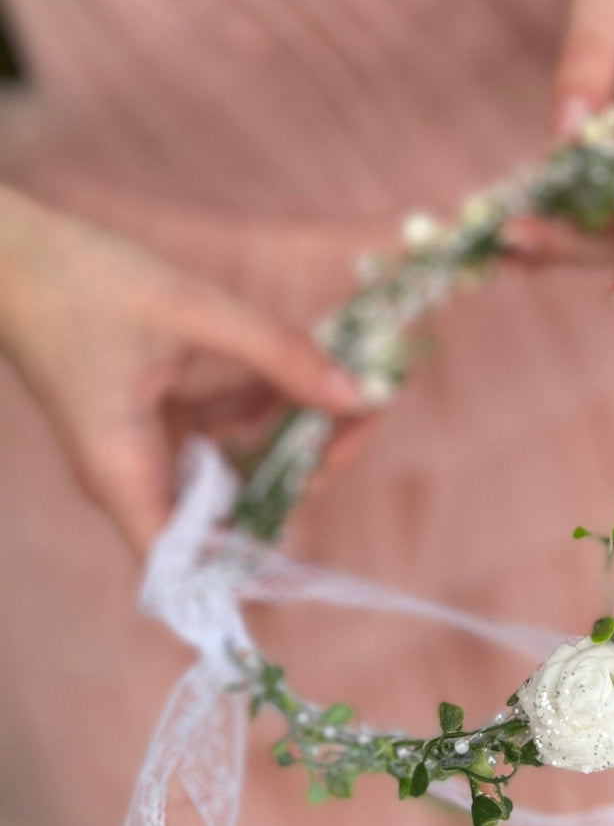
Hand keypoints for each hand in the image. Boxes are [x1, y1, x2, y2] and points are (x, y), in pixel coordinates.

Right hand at [0, 189, 367, 554]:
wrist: (11, 250)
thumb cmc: (79, 281)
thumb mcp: (191, 309)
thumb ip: (276, 353)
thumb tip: (356, 395)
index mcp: (124, 472)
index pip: (188, 563)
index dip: (247, 574)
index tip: (317, 558)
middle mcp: (136, 473)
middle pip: (231, 510)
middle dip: (302, 472)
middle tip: (365, 419)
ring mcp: (147, 443)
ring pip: (237, 463)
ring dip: (294, 433)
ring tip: (360, 388)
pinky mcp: (156, 413)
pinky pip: (223, 425)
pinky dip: (267, 402)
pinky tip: (313, 368)